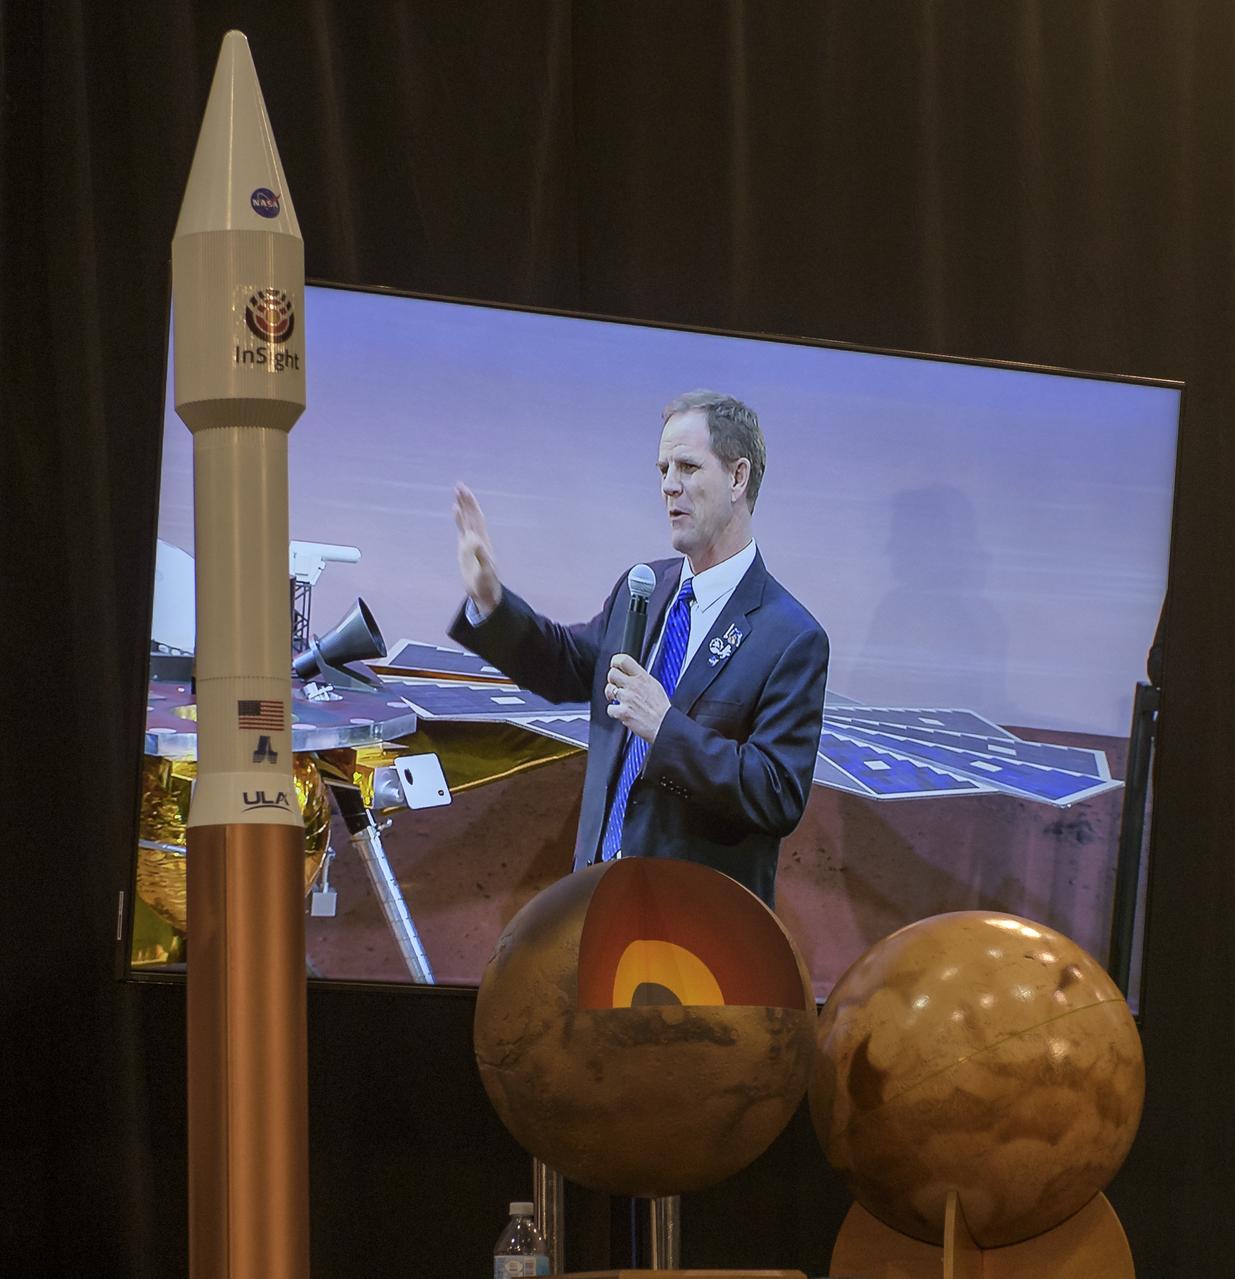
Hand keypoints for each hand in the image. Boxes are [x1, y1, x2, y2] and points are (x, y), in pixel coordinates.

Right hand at [453, 483, 501, 614]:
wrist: (486, 593)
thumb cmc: (487, 585)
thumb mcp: (486, 574)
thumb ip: (483, 559)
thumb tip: (478, 545)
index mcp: (482, 542)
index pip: (476, 518)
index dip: (470, 505)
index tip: (464, 492)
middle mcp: (478, 539)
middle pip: (472, 515)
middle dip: (466, 500)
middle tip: (459, 484)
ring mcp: (471, 542)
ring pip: (467, 520)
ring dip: (463, 506)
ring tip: (457, 491)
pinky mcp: (465, 548)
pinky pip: (461, 529)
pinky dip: (459, 518)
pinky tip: (455, 509)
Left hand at [605, 653, 670, 743]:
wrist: (664, 725)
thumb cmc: (661, 709)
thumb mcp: (655, 686)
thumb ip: (641, 678)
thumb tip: (632, 674)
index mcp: (643, 677)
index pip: (623, 660)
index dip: (615, 662)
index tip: (615, 666)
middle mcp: (634, 686)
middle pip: (611, 674)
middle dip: (612, 680)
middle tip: (617, 686)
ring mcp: (627, 699)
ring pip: (608, 690)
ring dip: (611, 695)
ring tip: (619, 700)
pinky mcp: (623, 712)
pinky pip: (610, 708)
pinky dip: (614, 712)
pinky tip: (621, 712)